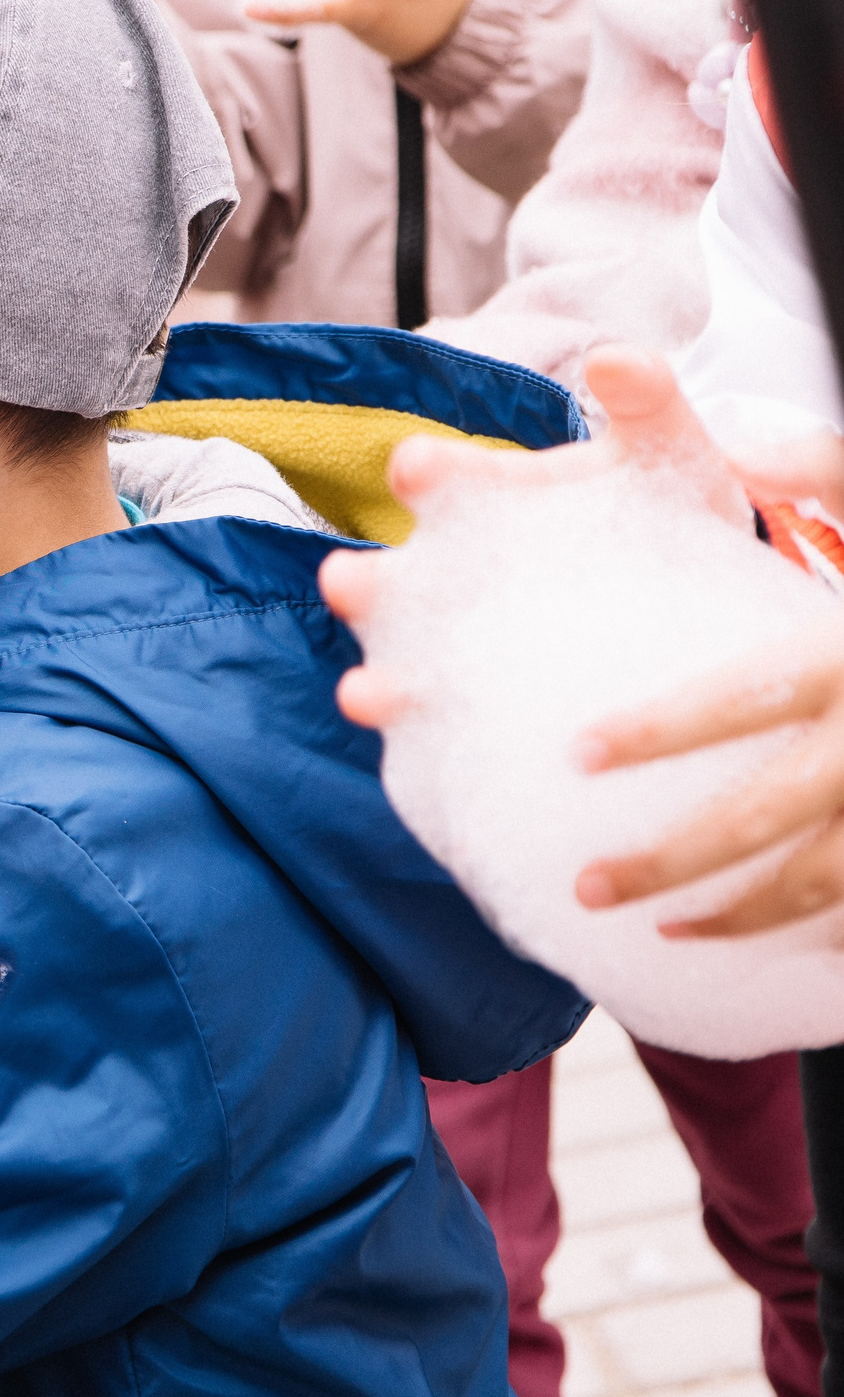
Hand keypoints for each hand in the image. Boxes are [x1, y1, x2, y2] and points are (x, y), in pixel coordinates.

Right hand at [320, 346, 747, 727]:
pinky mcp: (471, 716)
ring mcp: (450, 652)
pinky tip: (431, 758)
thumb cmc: (666, 521)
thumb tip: (615, 358)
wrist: (694, 613)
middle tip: (347, 583)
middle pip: (379, 580)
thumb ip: (644, 402)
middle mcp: (445, 579)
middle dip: (358, 583)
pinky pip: (436, 738)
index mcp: (478, 499)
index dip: (420, 474)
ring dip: (374, 682)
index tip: (421, 470)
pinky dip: (425, 748)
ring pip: (393, 667)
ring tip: (368, 696)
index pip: (431, 478)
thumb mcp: (666, 456)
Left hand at [568, 428, 843, 937]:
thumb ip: (826, 470)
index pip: (746, 696)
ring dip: (741, 919)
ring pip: (822, 882)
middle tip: (586, 888)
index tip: (578, 753)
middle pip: (764, 816)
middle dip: (672, 861)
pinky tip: (779, 957)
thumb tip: (732, 439)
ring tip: (666, 934)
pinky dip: (833, 942)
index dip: (663, 728)